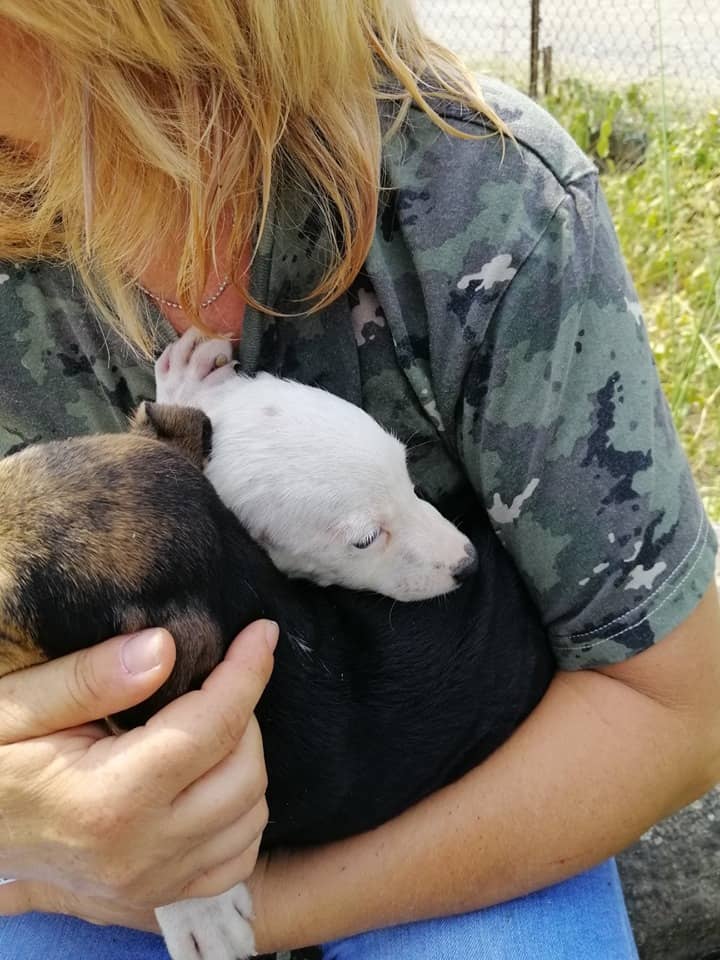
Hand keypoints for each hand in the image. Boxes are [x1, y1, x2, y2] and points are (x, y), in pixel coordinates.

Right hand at [0, 619, 275, 927]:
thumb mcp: (17, 707)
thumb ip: (90, 677)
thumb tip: (165, 646)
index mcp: (109, 799)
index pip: (212, 727)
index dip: (248, 671)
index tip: (262, 632)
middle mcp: (141, 852)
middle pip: (245, 772)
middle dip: (245, 713)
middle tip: (215, 681)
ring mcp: (151, 884)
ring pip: (251, 817)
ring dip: (246, 760)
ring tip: (211, 725)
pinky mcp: (154, 898)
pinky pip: (235, 860)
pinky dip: (241, 814)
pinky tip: (213, 781)